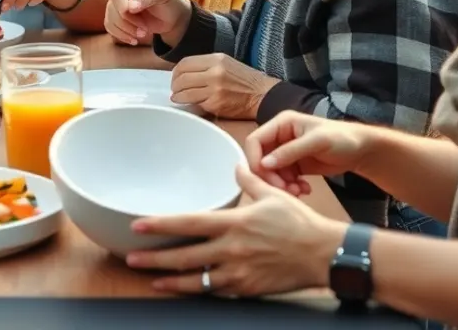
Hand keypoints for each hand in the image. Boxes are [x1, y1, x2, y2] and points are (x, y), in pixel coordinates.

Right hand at [105, 0, 191, 46]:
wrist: (171, 17)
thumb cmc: (169, 0)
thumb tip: (129, 8)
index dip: (120, 3)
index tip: (130, 13)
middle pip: (112, 7)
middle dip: (128, 22)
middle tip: (144, 29)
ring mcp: (116, 5)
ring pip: (110, 19)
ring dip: (126, 30)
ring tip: (143, 34)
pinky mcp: (116, 18)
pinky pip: (110, 28)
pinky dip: (121, 36)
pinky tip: (134, 40)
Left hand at [127, 164, 346, 297]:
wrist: (324, 255)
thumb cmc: (300, 223)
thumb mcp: (272, 196)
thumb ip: (249, 182)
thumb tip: (237, 165)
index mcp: (235, 222)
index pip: (189, 223)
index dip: (161, 225)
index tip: (138, 225)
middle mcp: (232, 248)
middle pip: (185, 256)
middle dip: (155, 259)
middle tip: (132, 258)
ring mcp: (238, 272)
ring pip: (196, 280)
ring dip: (171, 281)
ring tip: (151, 280)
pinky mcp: (247, 288)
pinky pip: (216, 291)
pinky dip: (198, 291)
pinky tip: (184, 289)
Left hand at [169, 53, 279, 119]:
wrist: (263, 95)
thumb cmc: (246, 81)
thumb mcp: (227, 63)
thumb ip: (206, 66)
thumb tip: (184, 73)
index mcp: (216, 59)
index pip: (185, 62)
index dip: (176, 71)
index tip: (175, 77)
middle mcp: (214, 72)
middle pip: (182, 76)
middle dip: (175, 84)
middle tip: (175, 89)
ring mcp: (214, 88)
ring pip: (184, 91)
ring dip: (178, 95)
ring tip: (179, 96)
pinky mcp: (216, 103)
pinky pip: (194, 102)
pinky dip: (188, 102)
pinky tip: (189, 102)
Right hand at [245, 111, 377, 196]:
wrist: (362, 150)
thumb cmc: (342, 138)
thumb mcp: (317, 142)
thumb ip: (290, 152)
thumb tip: (264, 164)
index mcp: (281, 124)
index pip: (255, 141)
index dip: (255, 159)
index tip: (265, 177)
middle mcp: (279, 137)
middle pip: (260, 159)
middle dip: (270, 176)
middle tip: (287, 190)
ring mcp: (286, 152)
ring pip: (271, 172)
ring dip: (281, 185)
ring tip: (299, 192)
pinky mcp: (294, 166)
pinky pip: (283, 179)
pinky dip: (290, 187)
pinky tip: (305, 190)